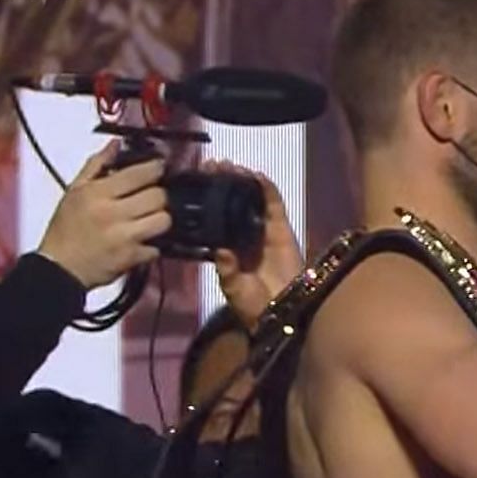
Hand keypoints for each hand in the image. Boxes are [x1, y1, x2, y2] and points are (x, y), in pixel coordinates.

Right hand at [35, 141, 169, 289]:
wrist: (60, 266)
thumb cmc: (66, 227)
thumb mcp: (75, 190)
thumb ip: (97, 165)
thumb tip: (116, 144)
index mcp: (97, 193)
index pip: (140, 174)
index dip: (155, 168)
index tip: (159, 167)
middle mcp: (113, 213)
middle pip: (158, 197)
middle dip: (159, 195)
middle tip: (152, 197)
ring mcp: (125, 237)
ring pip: (163, 221)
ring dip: (160, 219)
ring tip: (149, 219)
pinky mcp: (132, 258)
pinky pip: (158, 247)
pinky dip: (154, 244)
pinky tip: (143, 240)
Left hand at [210, 161, 301, 326]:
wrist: (282, 312)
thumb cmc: (252, 303)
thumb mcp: (231, 286)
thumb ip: (225, 267)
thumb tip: (220, 249)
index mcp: (226, 245)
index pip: (214, 215)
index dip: (205, 198)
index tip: (193, 181)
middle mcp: (242, 234)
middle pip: (232, 201)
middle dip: (222, 182)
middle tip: (210, 165)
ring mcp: (263, 231)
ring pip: (252, 199)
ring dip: (242, 181)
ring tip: (230, 165)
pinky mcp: (282, 230)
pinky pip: (275, 206)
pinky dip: (267, 190)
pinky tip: (257, 175)